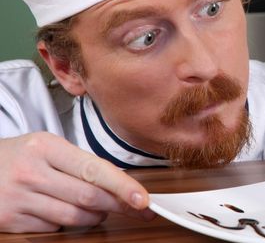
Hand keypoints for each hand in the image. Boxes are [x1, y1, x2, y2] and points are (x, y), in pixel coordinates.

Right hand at [0, 132, 155, 232]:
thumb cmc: (19, 156)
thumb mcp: (47, 147)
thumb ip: (80, 163)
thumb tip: (119, 182)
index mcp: (46, 147)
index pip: (94, 169)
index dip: (123, 186)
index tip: (143, 198)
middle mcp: (32, 172)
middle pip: (88, 196)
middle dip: (118, 205)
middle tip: (138, 208)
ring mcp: (19, 198)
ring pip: (74, 216)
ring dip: (96, 217)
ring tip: (101, 210)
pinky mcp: (10, 220)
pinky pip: (53, 227)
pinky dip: (68, 223)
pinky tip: (67, 212)